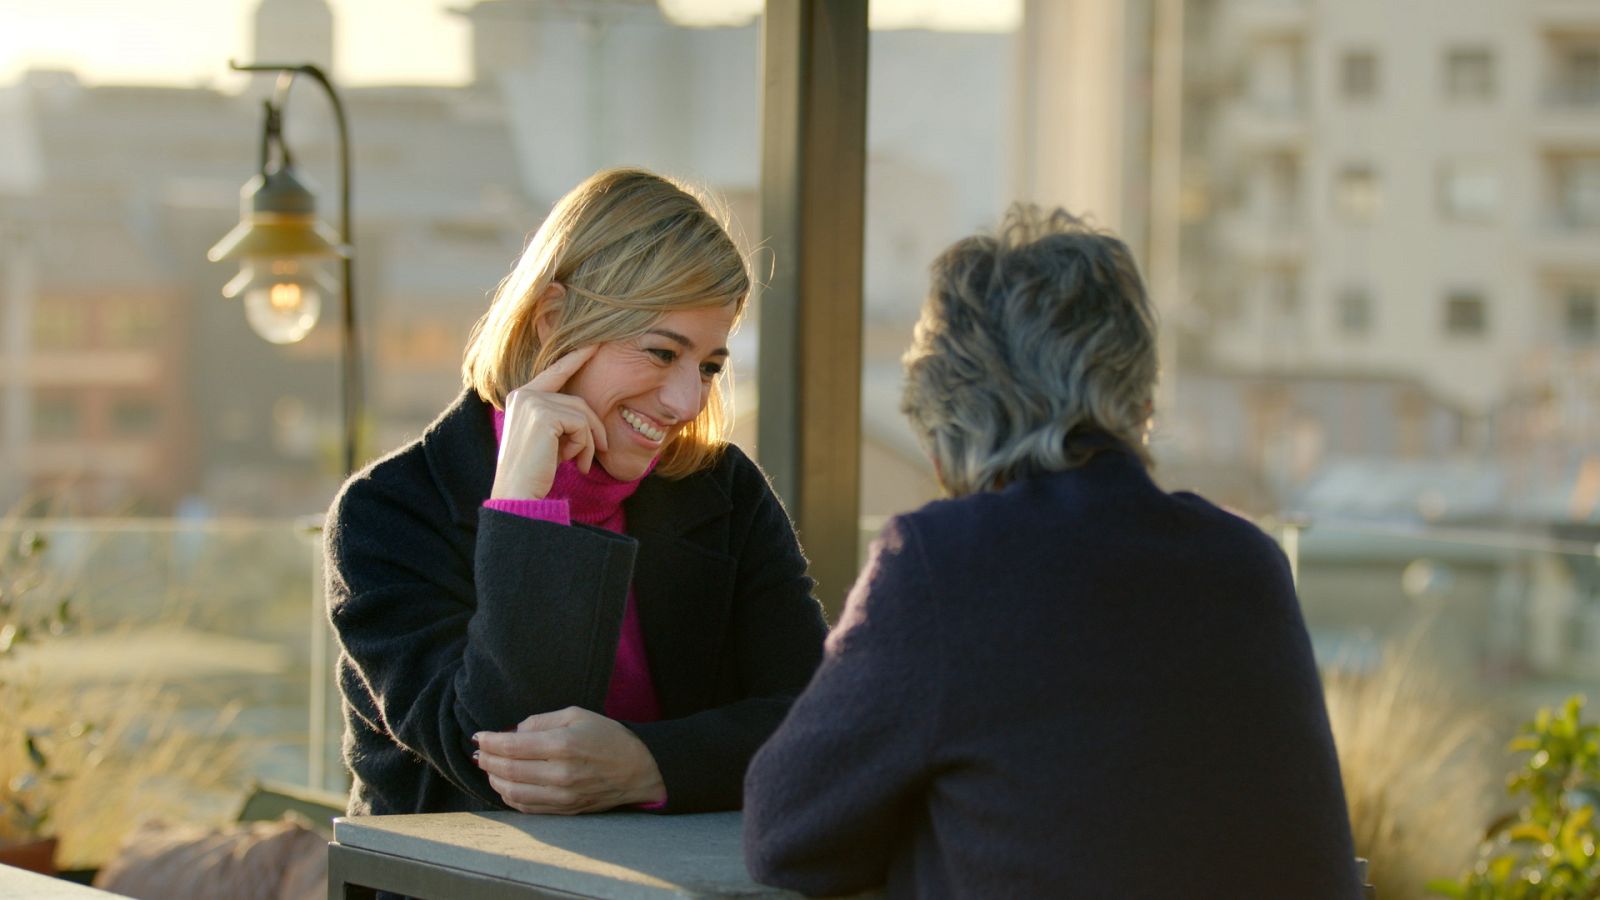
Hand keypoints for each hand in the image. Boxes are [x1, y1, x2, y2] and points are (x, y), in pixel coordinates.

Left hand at [474, 706, 665, 814]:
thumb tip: (514, 731)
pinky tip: (505, 785)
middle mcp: (560, 774)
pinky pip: (527, 808)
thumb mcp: (577, 715)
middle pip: (508, 770)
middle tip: (480, 752)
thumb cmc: (609, 737)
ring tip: (489, 768)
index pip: (513, 746)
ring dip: (494, 780)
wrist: (639, 769)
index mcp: (564, 745)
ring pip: (513, 793)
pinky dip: (509, 797)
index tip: (479, 736)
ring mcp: (562, 797)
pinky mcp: (564, 811)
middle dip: (487, 760)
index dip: (491, 741)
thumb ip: (542, 721)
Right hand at [491, 345, 607, 499]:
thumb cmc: (534, 473)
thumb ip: (561, 421)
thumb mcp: (548, 440)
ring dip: (588, 442)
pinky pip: (581, 424)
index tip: (595, 345)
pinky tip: (573, 462)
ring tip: (580, 463)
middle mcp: (524, 395)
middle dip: (593, 428)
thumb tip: (587, 416)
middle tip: (598, 452)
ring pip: (582, 413)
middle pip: (577, 401)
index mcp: (521, 398)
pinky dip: (584, 445)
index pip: (555, 373)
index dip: (576, 358)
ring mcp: (532, 402)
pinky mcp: (543, 414)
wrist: (517, 494)